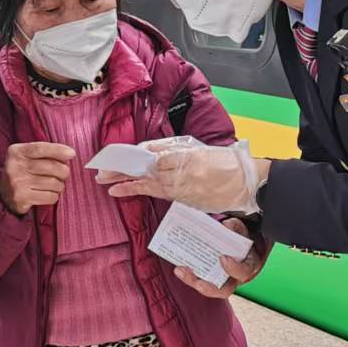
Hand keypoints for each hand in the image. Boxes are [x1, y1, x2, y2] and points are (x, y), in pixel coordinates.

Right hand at [0, 141, 76, 215]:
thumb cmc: (23, 172)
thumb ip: (44, 152)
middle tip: (64, 173)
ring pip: (53, 183)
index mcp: (16, 151)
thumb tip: (70, 154)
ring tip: (55, 185)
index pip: (41, 148)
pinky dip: (54, 196)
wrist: (4, 194)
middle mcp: (14, 166)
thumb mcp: (27, 157)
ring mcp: (17, 183)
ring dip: (59, 185)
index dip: (58, 150)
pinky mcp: (22, 198)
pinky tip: (48, 194)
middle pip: (50, 166)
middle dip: (63, 171)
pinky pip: (50, 196)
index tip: (72, 154)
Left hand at [103, 140, 265, 213]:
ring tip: (110, 187)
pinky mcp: (186, 199)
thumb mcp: (197, 147)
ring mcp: (183, 186)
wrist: (246, 182)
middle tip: (102, 174)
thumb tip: (148, 149)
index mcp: (183, 153)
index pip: (149, 154)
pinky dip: (144, 192)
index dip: (129, 158)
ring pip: (149, 185)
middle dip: (122, 173)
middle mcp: (180, 170)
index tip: (113, 158)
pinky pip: (161, 195)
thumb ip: (172, 148)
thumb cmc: (223, 161)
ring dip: (127, 186)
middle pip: (144, 170)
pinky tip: (130, 192)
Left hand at [174, 218, 265, 298]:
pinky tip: (179, 268)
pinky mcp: (209, 280)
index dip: (233, 268)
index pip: (243, 272)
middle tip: (197, 281)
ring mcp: (222, 282)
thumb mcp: (242, 232)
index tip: (222, 258)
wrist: (240, 247)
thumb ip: (236, 227)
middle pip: (224, 290)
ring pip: (209, 289)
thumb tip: (226, 225)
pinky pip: (199, 281)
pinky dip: (189, 276)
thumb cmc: (241, 240)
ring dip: (193, 281)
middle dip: (209, 287)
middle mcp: (235, 279)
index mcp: (247, 266)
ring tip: (180, 271)